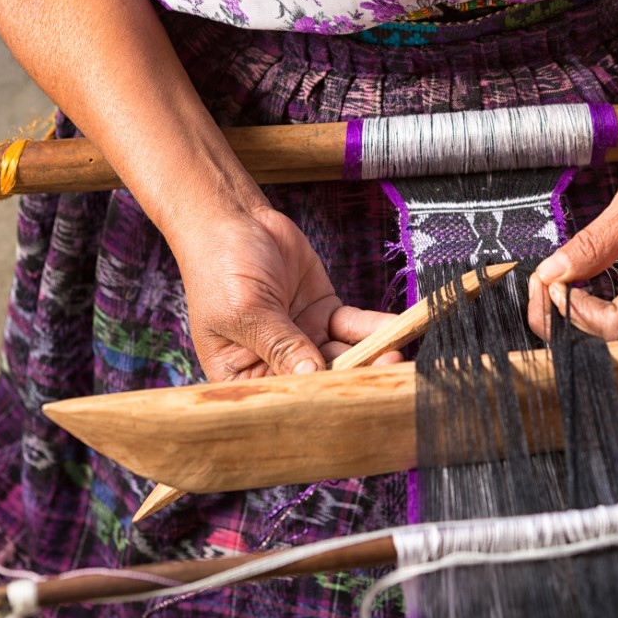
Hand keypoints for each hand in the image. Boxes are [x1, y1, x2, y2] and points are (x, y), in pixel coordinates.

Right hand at [174, 205, 398, 380]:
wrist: (233, 220)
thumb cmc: (219, 267)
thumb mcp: (246, 311)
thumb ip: (280, 344)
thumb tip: (311, 374)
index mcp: (244, 374)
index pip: (286, 394)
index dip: (316, 398)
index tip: (347, 396)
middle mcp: (276, 363)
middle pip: (322, 378)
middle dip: (354, 376)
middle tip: (386, 373)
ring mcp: (305, 338)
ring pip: (344, 354)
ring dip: (372, 355)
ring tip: (398, 354)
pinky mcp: (325, 314)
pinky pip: (355, 326)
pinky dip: (377, 327)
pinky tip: (399, 328)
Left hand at [527, 139, 617, 339]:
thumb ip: (594, 243)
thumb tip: (550, 275)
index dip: (577, 312)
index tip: (555, 281)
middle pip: (612, 343)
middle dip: (565, 321)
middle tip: (540, 281)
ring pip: (612, 342)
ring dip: (572, 322)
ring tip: (549, 283)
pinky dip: (585, 316)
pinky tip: (566, 291)